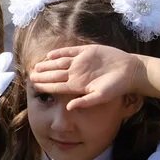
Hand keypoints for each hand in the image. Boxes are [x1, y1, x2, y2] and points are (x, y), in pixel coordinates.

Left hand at [31, 44, 145, 113]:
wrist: (129, 71)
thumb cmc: (116, 87)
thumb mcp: (101, 96)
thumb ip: (85, 102)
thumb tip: (69, 107)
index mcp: (78, 85)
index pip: (57, 85)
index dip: (45, 85)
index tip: (33, 85)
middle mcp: (77, 73)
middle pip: (55, 73)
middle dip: (42, 75)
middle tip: (29, 75)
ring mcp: (81, 62)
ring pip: (60, 62)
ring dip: (48, 64)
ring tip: (36, 66)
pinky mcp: (87, 51)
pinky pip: (70, 51)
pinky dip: (60, 52)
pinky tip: (50, 55)